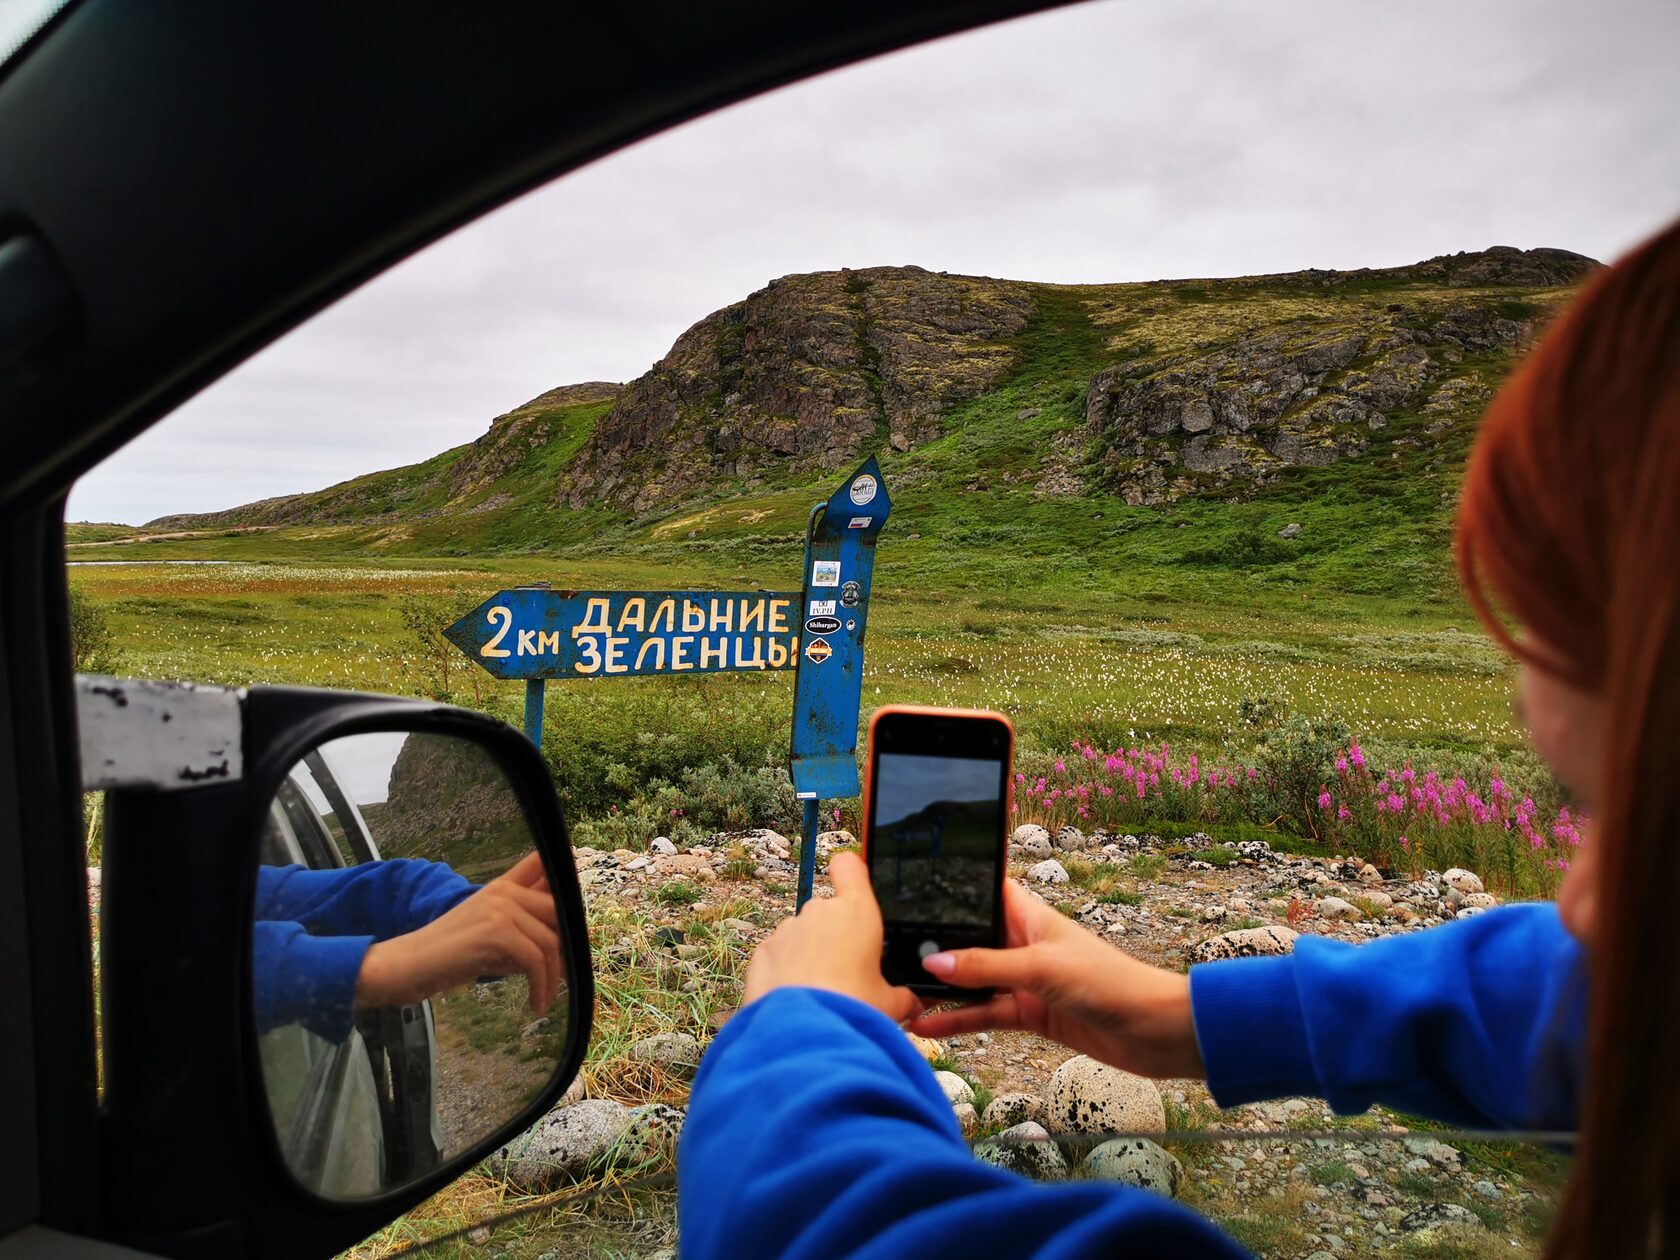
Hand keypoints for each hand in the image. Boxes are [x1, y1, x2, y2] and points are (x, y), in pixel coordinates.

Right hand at [357, 851, 561, 1013]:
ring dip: (553, 977)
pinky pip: (536, 960)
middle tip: (561, 977)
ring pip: (551, 942)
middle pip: (560, 912)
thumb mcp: (493, 937)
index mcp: (503, 886)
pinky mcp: (497, 931)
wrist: (408, 966)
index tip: (577, 903)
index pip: (543, 865)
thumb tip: (568, 948)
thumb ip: (525, 931)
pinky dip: (542, 986)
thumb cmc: (451, 957)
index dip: (566, 876)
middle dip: (567, 947)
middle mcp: (505, 890)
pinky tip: (537, 1004)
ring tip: (545, 998)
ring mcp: (501, 907)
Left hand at [742, 851, 921, 1022]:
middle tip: (846, 975)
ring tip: (820, 994)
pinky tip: (796, 999)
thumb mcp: (890, 1005)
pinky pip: (778, 954)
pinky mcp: (762, 951)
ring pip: (802, 935)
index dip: (850, 872)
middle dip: (834, 937)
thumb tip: (913, 1003)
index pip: (849, 866)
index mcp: (857, 913)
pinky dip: (784, 971)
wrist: (804, 1037)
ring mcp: (787, 929)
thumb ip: (902, 997)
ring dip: (808, 956)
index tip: (853, 885)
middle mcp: (819, 911)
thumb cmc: (853, 1010)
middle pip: (828, 912)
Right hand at [908, 878, 1202, 1079]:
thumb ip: (986, 967)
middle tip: (884, 947)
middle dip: (933, 943)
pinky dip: (958, 1020)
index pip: (982, 890)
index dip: (950, 885)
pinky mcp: (1029, 1013)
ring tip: (896, 992)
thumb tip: (932, 963)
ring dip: (941, 988)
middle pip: (968, 938)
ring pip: (972, 980)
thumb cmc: (1109, 982)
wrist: (1154, 1031)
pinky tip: (928, 1026)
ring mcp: (1024, 979)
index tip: (907, 885)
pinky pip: (984, 1013)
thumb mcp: (1042, 969)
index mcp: (1029, 915)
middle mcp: (1022, 943)